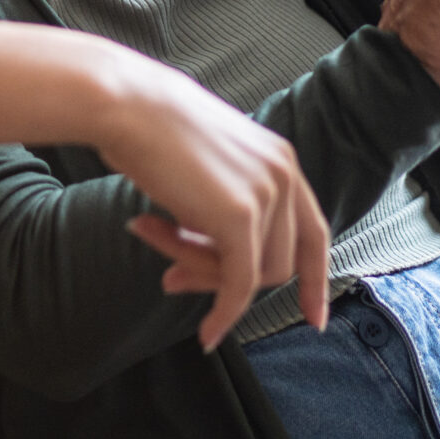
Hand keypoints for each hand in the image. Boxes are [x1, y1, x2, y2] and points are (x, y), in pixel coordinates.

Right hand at [96, 57, 330, 347]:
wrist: (124, 105)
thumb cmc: (148, 126)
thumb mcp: (201, 168)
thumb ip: (219, 209)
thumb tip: (206, 268)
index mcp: (280, 159)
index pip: (313, 232)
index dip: (315, 279)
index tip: (314, 317)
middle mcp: (284, 175)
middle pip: (276, 262)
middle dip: (223, 278)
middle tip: (172, 278)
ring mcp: (267, 195)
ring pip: (253, 275)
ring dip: (201, 273)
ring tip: (152, 240)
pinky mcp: (240, 218)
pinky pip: (239, 286)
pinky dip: (224, 315)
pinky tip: (206, 334)